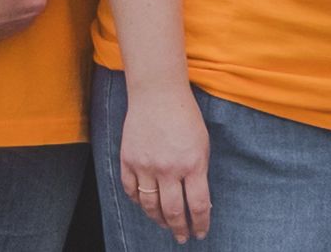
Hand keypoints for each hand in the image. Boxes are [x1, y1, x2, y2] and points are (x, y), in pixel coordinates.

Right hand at [117, 75, 212, 240]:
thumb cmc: (185, 116)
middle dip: (180, 229)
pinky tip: (145, 205)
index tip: (201, 233)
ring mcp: (146, 165)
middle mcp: (169, 168)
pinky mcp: (128, 160)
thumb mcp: (202, 144)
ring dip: (158, 220)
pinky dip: (138, 201)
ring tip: (165, 225)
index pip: (198, 205)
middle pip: (173, 211)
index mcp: (193, 164)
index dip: (200, 224)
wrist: (157, 94)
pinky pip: (131, 190)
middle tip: (183, 237)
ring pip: (150, 206)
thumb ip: (198, 172)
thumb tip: (197, 201)